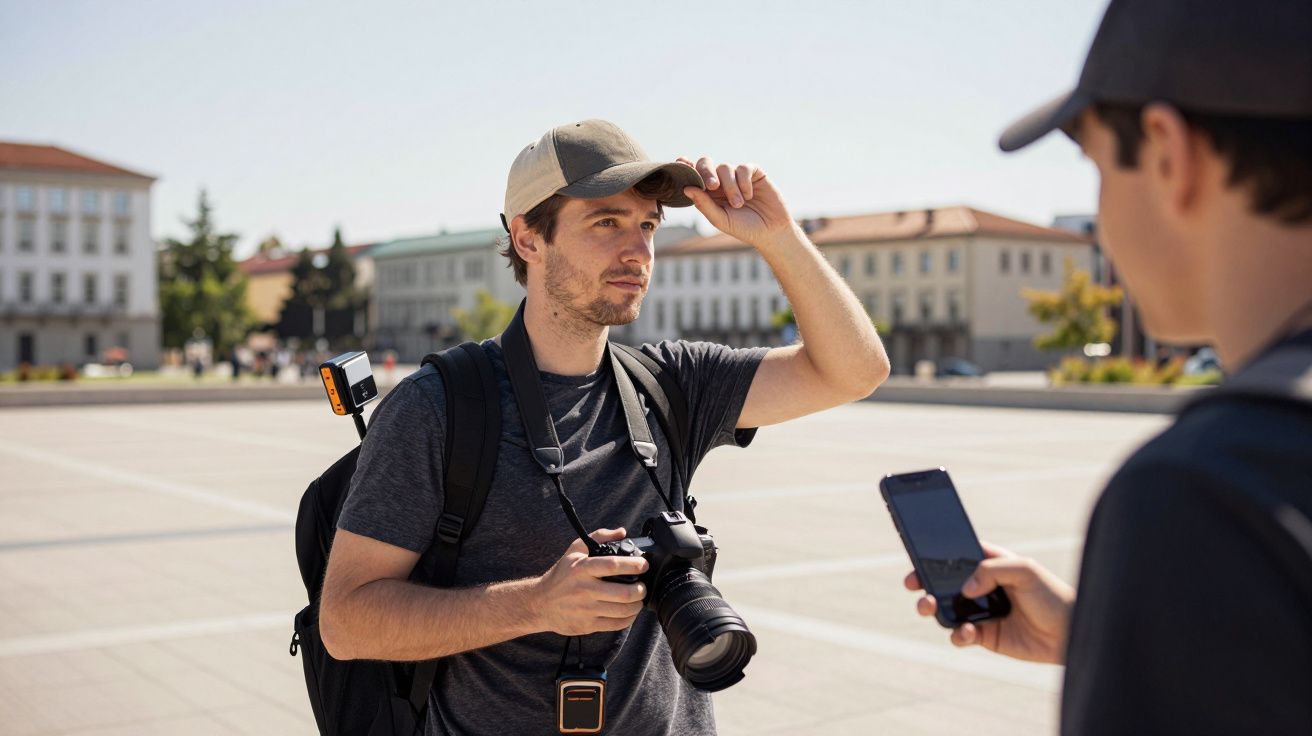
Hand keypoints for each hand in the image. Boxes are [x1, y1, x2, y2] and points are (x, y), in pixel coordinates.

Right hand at [531, 528, 648, 635]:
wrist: (540, 604)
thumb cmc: (560, 576)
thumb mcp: (574, 551)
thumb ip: (598, 537)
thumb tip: (621, 532)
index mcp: (582, 569)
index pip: (612, 565)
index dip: (633, 565)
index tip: (643, 565)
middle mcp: (584, 589)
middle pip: (624, 593)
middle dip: (640, 590)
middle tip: (643, 586)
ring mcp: (586, 609)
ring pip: (623, 610)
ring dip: (637, 605)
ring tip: (638, 599)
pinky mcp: (588, 625)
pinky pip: (616, 624)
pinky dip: (629, 618)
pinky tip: (629, 612)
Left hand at [677, 156, 796, 248]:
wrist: (771, 231)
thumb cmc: (743, 228)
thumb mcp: (720, 219)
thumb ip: (704, 204)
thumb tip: (686, 188)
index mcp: (708, 192)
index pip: (694, 175)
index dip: (687, 167)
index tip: (681, 162)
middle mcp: (721, 181)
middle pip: (706, 164)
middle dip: (707, 172)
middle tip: (713, 187)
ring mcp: (737, 176)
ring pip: (725, 168)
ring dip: (731, 187)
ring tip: (739, 204)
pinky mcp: (753, 172)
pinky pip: (743, 168)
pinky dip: (744, 182)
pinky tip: (749, 196)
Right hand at [903, 542, 1075, 664]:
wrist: (1071, 632)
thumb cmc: (1052, 594)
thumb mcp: (1025, 569)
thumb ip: (992, 571)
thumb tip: (965, 589)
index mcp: (990, 564)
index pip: (957, 554)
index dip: (935, 554)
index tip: (917, 554)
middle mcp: (982, 586)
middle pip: (943, 581)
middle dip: (924, 582)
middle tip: (914, 584)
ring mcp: (982, 611)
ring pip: (946, 608)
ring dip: (932, 607)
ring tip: (928, 606)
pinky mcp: (985, 636)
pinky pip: (961, 634)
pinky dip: (958, 634)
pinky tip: (967, 631)